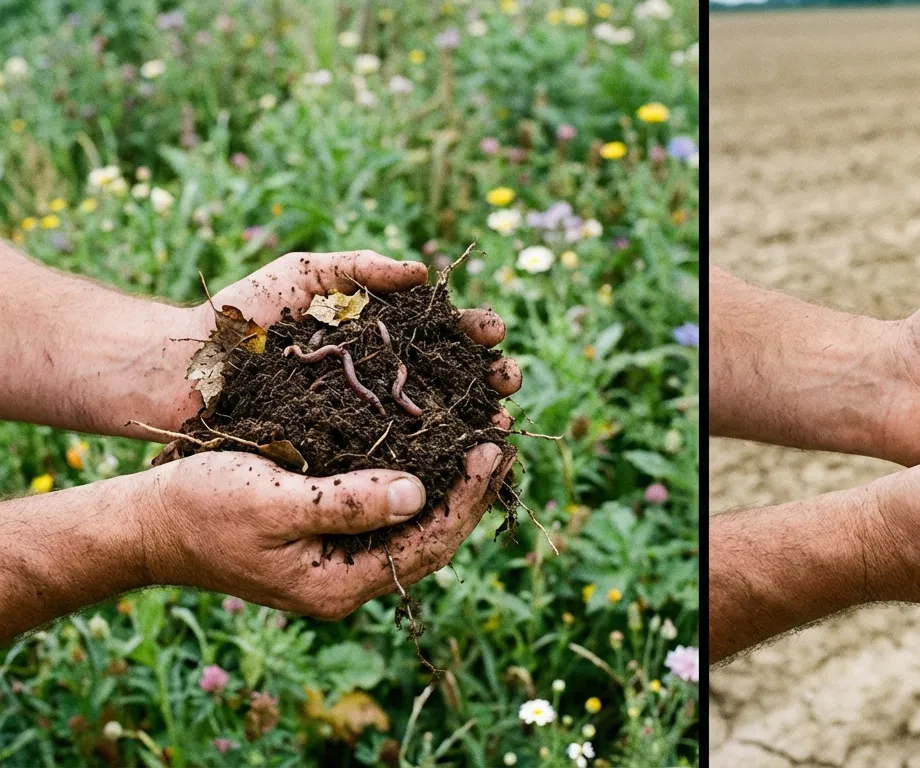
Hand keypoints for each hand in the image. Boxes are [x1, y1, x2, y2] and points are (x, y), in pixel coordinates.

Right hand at [139, 443, 511, 618]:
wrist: (146, 524)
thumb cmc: (200, 508)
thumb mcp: (272, 502)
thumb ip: (344, 503)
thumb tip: (419, 493)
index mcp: (340, 583)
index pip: (430, 543)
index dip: (468, 495)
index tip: (493, 446)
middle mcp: (350, 578)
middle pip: (434, 536)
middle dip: (472, 488)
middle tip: (503, 435)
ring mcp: (342, 559)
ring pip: (417, 523)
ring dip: (452, 480)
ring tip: (483, 433)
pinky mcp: (331, 533)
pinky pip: (391, 508)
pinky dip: (419, 475)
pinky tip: (435, 441)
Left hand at [156, 250, 521, 431]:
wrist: (179, 371)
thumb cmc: (238, 318)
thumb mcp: (300, 276)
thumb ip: (357, 268)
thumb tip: (421, 272)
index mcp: (378, 337)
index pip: (442, 333)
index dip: (473, 332)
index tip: (491, 331)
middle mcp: (380, 381)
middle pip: (452, 380)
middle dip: (487, 378)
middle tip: (508, 380)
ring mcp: (364, 422)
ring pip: (435, 424)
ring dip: (473, 422)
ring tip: (499, 421)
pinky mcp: (342, 458)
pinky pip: (394, 461)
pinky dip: (432, 462)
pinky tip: (458, 463)